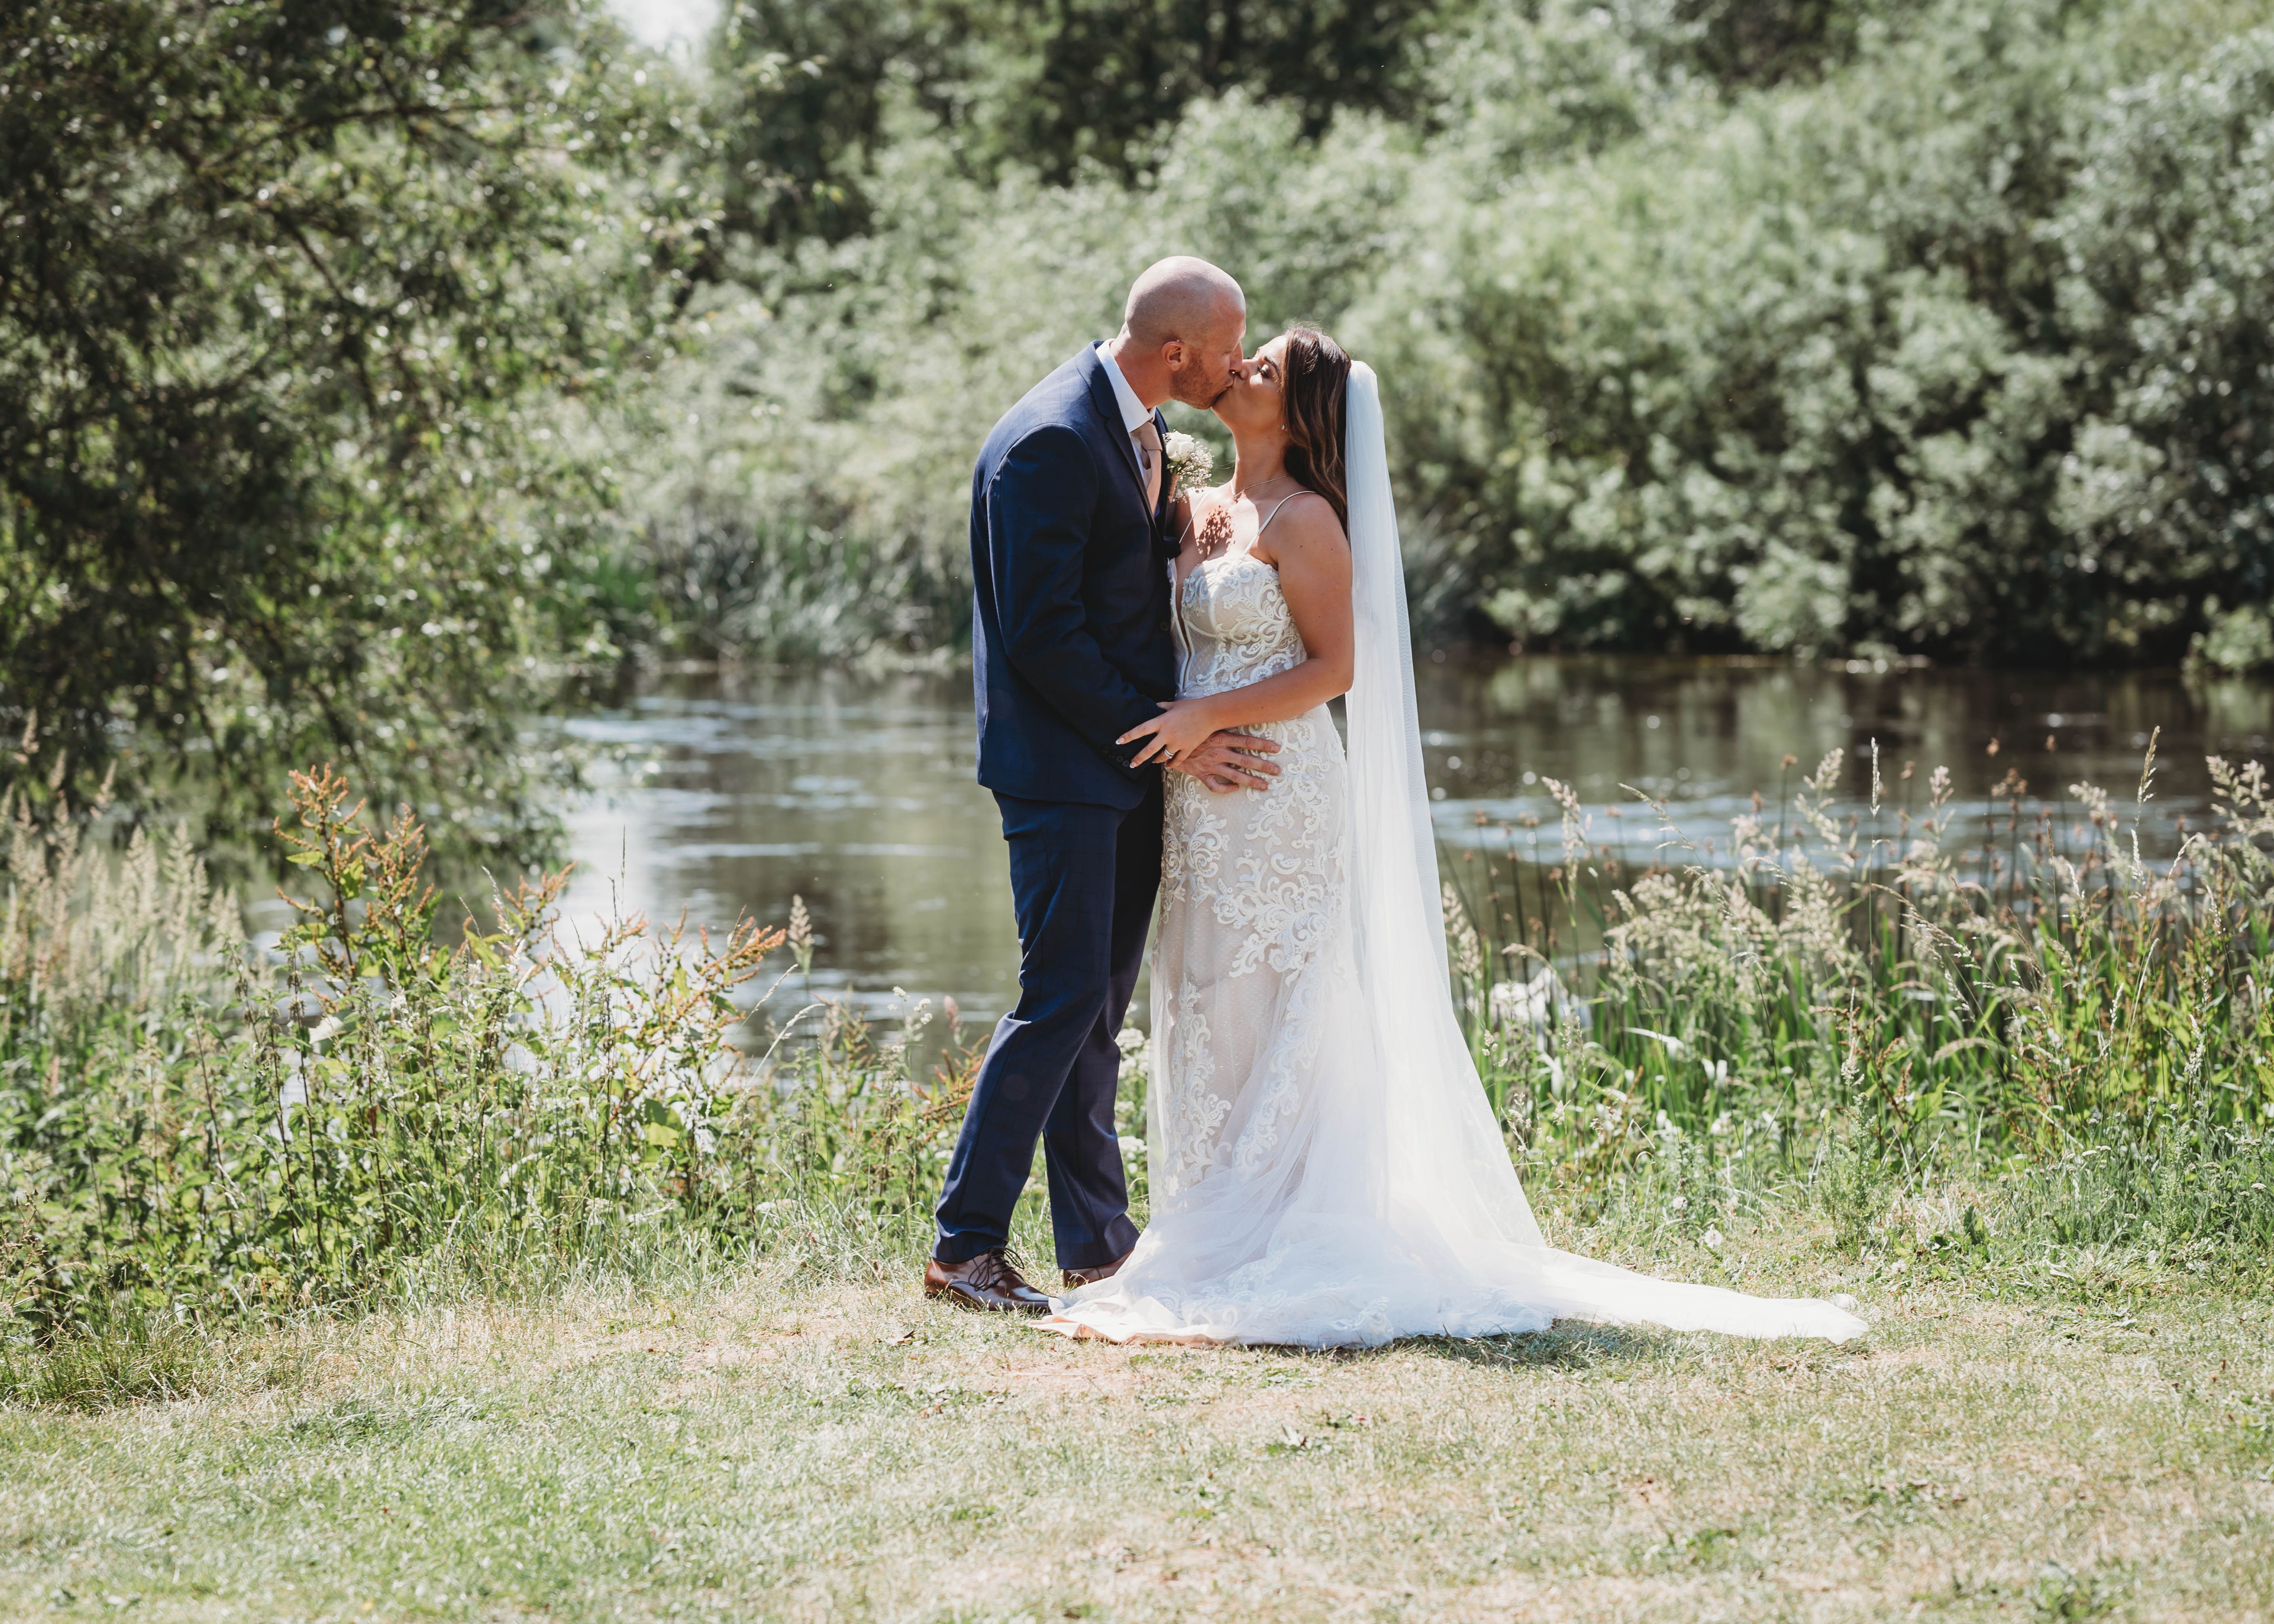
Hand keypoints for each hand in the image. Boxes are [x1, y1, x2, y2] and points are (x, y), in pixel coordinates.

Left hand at [1118, 697, 1223, 768]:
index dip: (1129, 736)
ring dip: (1156, 760)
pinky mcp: (1188, 748)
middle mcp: (1168, 734)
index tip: (1119, 741)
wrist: (1210, 713)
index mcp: (1162, 721)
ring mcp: (1178, 743)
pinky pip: (1177, 760)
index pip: (1141, 730)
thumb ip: (1161, 707)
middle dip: (1138, 758)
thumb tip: (1153, 707)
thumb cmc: (1191, 706)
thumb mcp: (1173, 704)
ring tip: (1152, 762)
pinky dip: (1171, 764)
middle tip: (1131, 764)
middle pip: (1149, 750)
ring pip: (1163, 757)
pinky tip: (1168, 765)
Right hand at [1163, 729, 1281, 792]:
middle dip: (1264, 766)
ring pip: (1235, 775)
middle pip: (1246, 760)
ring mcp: (1211, 764)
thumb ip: (1220, 718)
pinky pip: (1216, 785)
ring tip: (1265, 786)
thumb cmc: (1187, 726)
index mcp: (1221, 737)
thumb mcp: (1206, 720)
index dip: (1263, 745)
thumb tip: (1236, 707)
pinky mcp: (1201, 774)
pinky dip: (1226, 788)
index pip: (1247, 741)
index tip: (1277, 748)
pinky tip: (1235, 789)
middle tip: (1278, 771)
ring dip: (1252, 781)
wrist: (1166, 738)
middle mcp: (1219, 752)